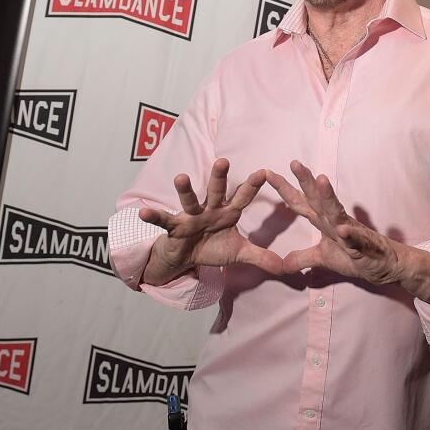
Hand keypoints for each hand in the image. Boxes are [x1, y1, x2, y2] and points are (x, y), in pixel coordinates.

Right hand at [140, 159, 284, 283]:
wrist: (186, 258)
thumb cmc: (212, 247)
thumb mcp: (239, 253)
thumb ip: (261, 257)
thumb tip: (286, 268)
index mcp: (227, 213)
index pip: (242, 197)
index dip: (252, 186)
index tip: (265, 172)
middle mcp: (209, 209)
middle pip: (216, 191)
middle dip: (219, 177)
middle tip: (223, 161)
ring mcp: (190, 216)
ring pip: (188, 200)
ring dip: (184, 190)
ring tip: (180, 177)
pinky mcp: (174, 227)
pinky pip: (163, 221)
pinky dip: (153, 216)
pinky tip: (143, 212)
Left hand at [265, 160, 404, 283]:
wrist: (383, 266)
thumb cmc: (355, 256)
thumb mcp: (322, 259)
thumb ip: (302, 258)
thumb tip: (282, 264)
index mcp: (323, 221)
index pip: (300, 203)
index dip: (285, 189)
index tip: (267, 174)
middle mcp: (334, 221)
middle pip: (317, 198)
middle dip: (305, 180)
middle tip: (294, 163)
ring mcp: (349, 231)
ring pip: (336, 211)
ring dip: (328, 196)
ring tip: (320, 180)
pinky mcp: (362, 245)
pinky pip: (355, 238)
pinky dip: (349, 233)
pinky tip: (342, 229)